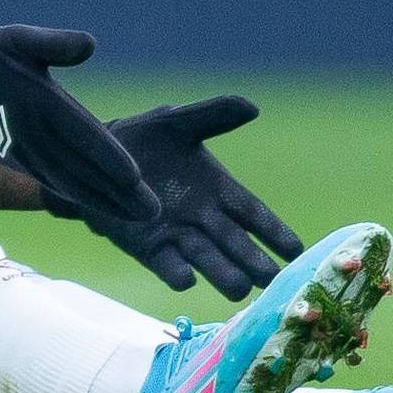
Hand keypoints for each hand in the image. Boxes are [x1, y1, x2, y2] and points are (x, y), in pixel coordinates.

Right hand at [0, 26, 158, 221]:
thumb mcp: (15, 39)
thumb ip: (54, 43)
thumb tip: (91, 44)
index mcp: (41, 104)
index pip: (83, 136)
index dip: (110, 159)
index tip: (137, 179)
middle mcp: (36, 136)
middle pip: (84, 171)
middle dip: (119, 194)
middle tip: (153, 213)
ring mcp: (26, 154)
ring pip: (72, 184)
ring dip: (105, 203)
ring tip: (138, 218)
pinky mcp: (19, 162)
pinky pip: (56, 184)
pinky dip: (81, 197)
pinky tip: (101, 207)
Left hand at [46, 97, 302, 299]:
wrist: (94, 158)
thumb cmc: (146, 139)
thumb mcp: (178, 122)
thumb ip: (213, 116)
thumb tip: (252, 106)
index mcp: (219, 190)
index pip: (254, 214)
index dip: (275, 231)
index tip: (297, 250)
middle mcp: (204, 220)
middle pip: (237, 245)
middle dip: (256, 262)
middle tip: (275, 278)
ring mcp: (178, 237)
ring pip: (208, 261)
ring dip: (223, 274)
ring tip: (240, 287)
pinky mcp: (149, 248)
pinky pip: (167, 265)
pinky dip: (177, 273)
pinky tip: (186, 278)